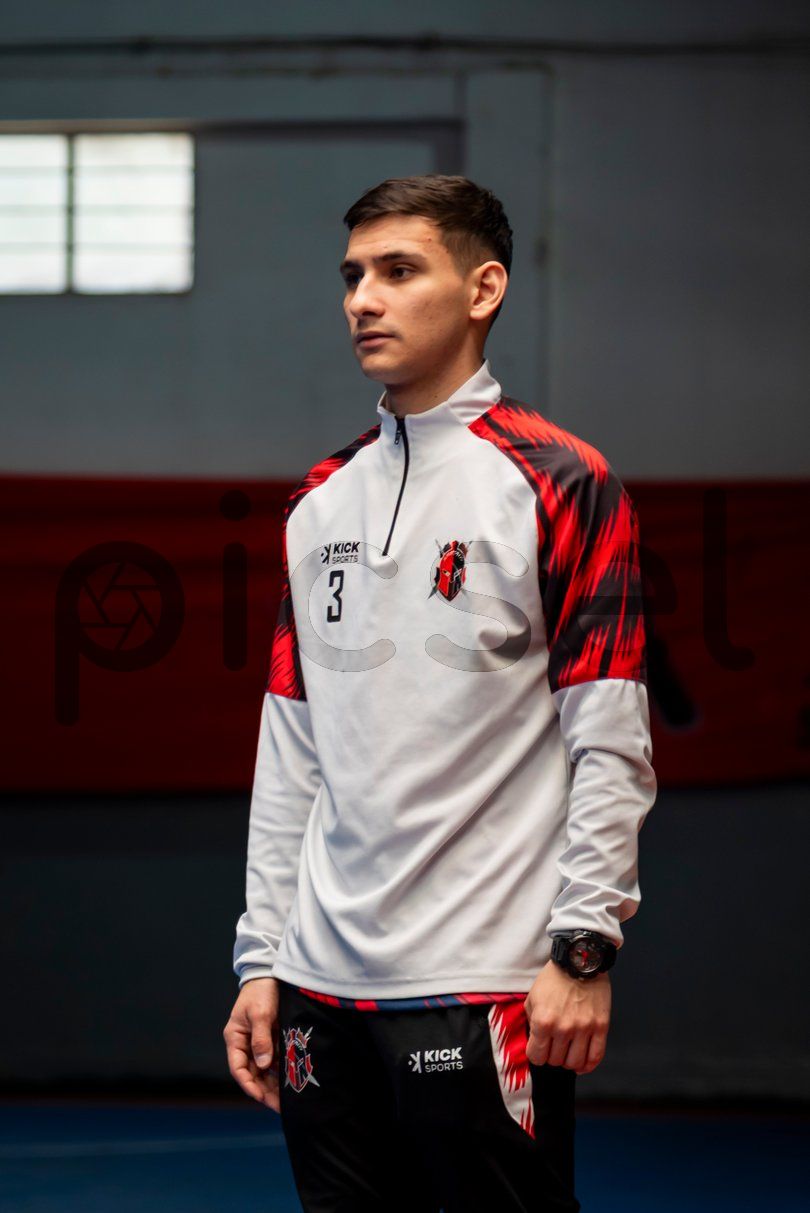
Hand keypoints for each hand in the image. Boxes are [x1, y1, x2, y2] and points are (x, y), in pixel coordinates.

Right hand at [223, 976, 280, 1110]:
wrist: (269, 972)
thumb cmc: (261, 990)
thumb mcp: (260, 1013)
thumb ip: (261, 1039)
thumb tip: (264, 1064)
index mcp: (235, 1038)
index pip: (238, 1068)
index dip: (249, 1085)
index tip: (261, 1098)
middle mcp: (244, 1043)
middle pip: (252, 1073)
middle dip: (264, 1090)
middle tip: (280, 1105)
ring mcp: (257, 1041)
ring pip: (263, 1069)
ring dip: (273, 1083)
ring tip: (288, 1098)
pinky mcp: (270, 1038)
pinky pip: (274, 1059)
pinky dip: (281, 1070)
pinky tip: (292, 1079)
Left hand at [524, 960, 610, 1075]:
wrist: (579, 961)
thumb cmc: (555, 978)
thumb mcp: (533, 997)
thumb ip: (531, 1021)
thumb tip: (535, 1041)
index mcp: (544, 1021)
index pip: (536, 1057)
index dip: (536, 1054)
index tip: (539, 1049)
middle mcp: (563, 1028)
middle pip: (555, 1061)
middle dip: (552, 1056)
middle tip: (554, 1046)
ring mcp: (584, 1029)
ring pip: (575, 1063)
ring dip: (569, 1061)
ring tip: (568, 1051)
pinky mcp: (601, 1027)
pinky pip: (596, 1056)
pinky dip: (588, 1065)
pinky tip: (582, 1063)